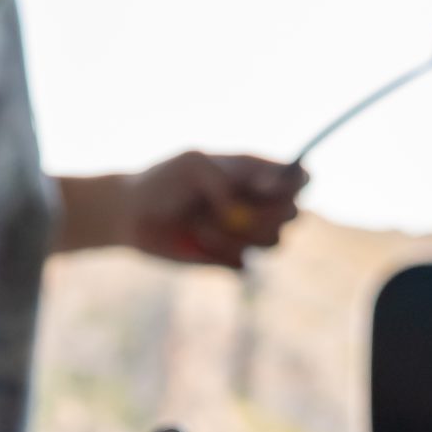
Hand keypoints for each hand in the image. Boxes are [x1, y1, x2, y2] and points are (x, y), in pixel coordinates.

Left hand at [122, 152, 307, 266]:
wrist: (132, 216)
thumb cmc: (163, 180)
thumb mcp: (192, 165)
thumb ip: (224, 179)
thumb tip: (240, 209)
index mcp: (256, 174)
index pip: (299, 178)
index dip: (293, 185)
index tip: (262, 189)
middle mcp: (259, 205)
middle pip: (295, 214)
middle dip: (264, 215)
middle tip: (229, 211)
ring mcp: (248, 236)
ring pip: (274, 243)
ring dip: (237, 236)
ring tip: (199, 226)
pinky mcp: (231, 261)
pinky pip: (245, 266)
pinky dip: (222, 256)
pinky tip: (197, 245)